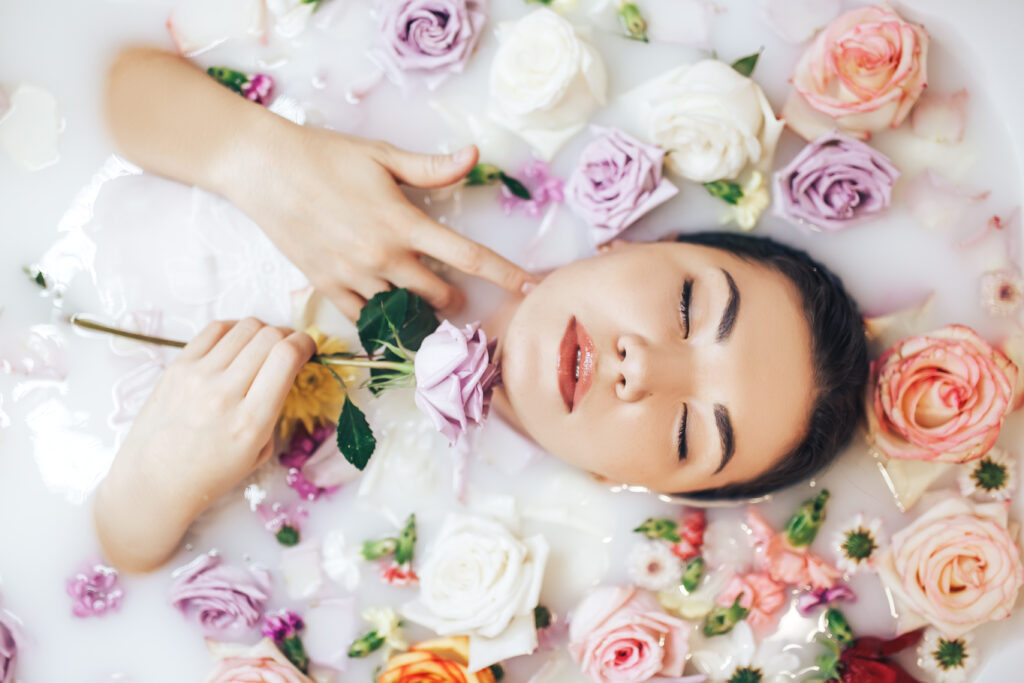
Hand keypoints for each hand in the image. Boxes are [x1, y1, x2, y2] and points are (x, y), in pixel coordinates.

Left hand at [95, 319, 314, 571]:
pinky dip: (235, 330)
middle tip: (288, 348)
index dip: (305, 343)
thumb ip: (275, 408)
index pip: (286, 356)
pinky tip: (237, 344)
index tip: (308, 348)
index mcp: (251, 421)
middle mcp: (224, 394)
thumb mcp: (259, 451)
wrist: (154, 482)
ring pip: (245, 327)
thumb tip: (286, 368)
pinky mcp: (177, 367)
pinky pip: (215, 329)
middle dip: (288, 336)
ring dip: (263, 332)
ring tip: (262, 347)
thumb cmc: (211, 474)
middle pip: (269, 336)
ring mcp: (197, 377)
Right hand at [227, 124, 536, 319]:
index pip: (469, 258)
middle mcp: (383, 256)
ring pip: (403, 312)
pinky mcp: (327, 287)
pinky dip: (380, 320)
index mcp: (404, 223)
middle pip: (439, 294)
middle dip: (455, 298)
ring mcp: (354, 276)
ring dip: (419, 311)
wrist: (263, 169)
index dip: (505, 275)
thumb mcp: (382, 156)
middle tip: (456, 294)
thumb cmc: (325, 156)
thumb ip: (431, 167)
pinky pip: (364, 320)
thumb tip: (474, 157)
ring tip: (421, 304)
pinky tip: (387, 314)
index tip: (530, 289)